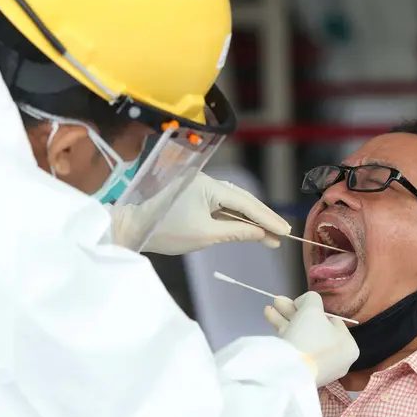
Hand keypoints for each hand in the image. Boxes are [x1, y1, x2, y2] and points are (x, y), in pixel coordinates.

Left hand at [115, 172, 290, 255]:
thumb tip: (261, 233)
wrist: (132, 227)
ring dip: (250, 219)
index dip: (266, 218)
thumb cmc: (164, 231)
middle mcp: (205, 181)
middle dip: (262, 217)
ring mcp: (199, 188)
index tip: (284, 231)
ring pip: (232, 202)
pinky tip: (250, 229)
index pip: (244, 202)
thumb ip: (237, 232)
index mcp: (206, 185)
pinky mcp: (194, 196)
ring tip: (270, 235)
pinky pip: (221, 206)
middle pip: (241, 199)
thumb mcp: (205, 235)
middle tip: (283, 233)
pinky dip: (235, 218)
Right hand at [265, 292, 359, 387]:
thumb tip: (304, 304)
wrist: (291, 371)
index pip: (333, 321)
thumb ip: (311, 298)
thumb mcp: (312, 308)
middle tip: (279, 301)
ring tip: (269, 308)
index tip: (299, 304)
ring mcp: (318, 366)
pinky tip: (270, 317)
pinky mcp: (302, 371)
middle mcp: (337, 358)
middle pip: (314, 327)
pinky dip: (284, 332)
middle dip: (294, 312)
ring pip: (302, 336)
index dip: (315, 309)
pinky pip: (295, 347)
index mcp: (348, 346)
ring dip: (285, 319)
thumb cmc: (309, 337)